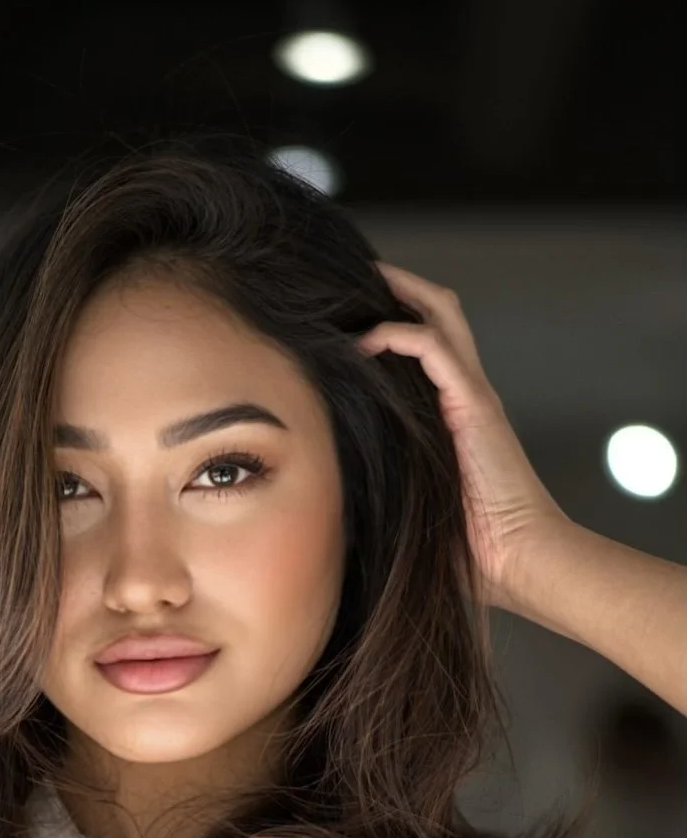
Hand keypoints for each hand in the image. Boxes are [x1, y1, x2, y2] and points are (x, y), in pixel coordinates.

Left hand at [355, 261, 569, 607]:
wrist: (519, 561)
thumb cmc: (466, 549)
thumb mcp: (406, 506)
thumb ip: (375, 484)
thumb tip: (316, 495)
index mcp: (452, 414)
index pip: (425, 344)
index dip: (390, 319)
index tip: (344, 316)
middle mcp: (464, 394)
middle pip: (437, 313)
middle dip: (396, 286)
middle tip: (350, 276)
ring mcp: (472, 395)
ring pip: (440, 315)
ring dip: (399, 293)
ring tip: (357, 283)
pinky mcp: (474, 405)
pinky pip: (436, 348)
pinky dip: (400, 333)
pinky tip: (366, 338)